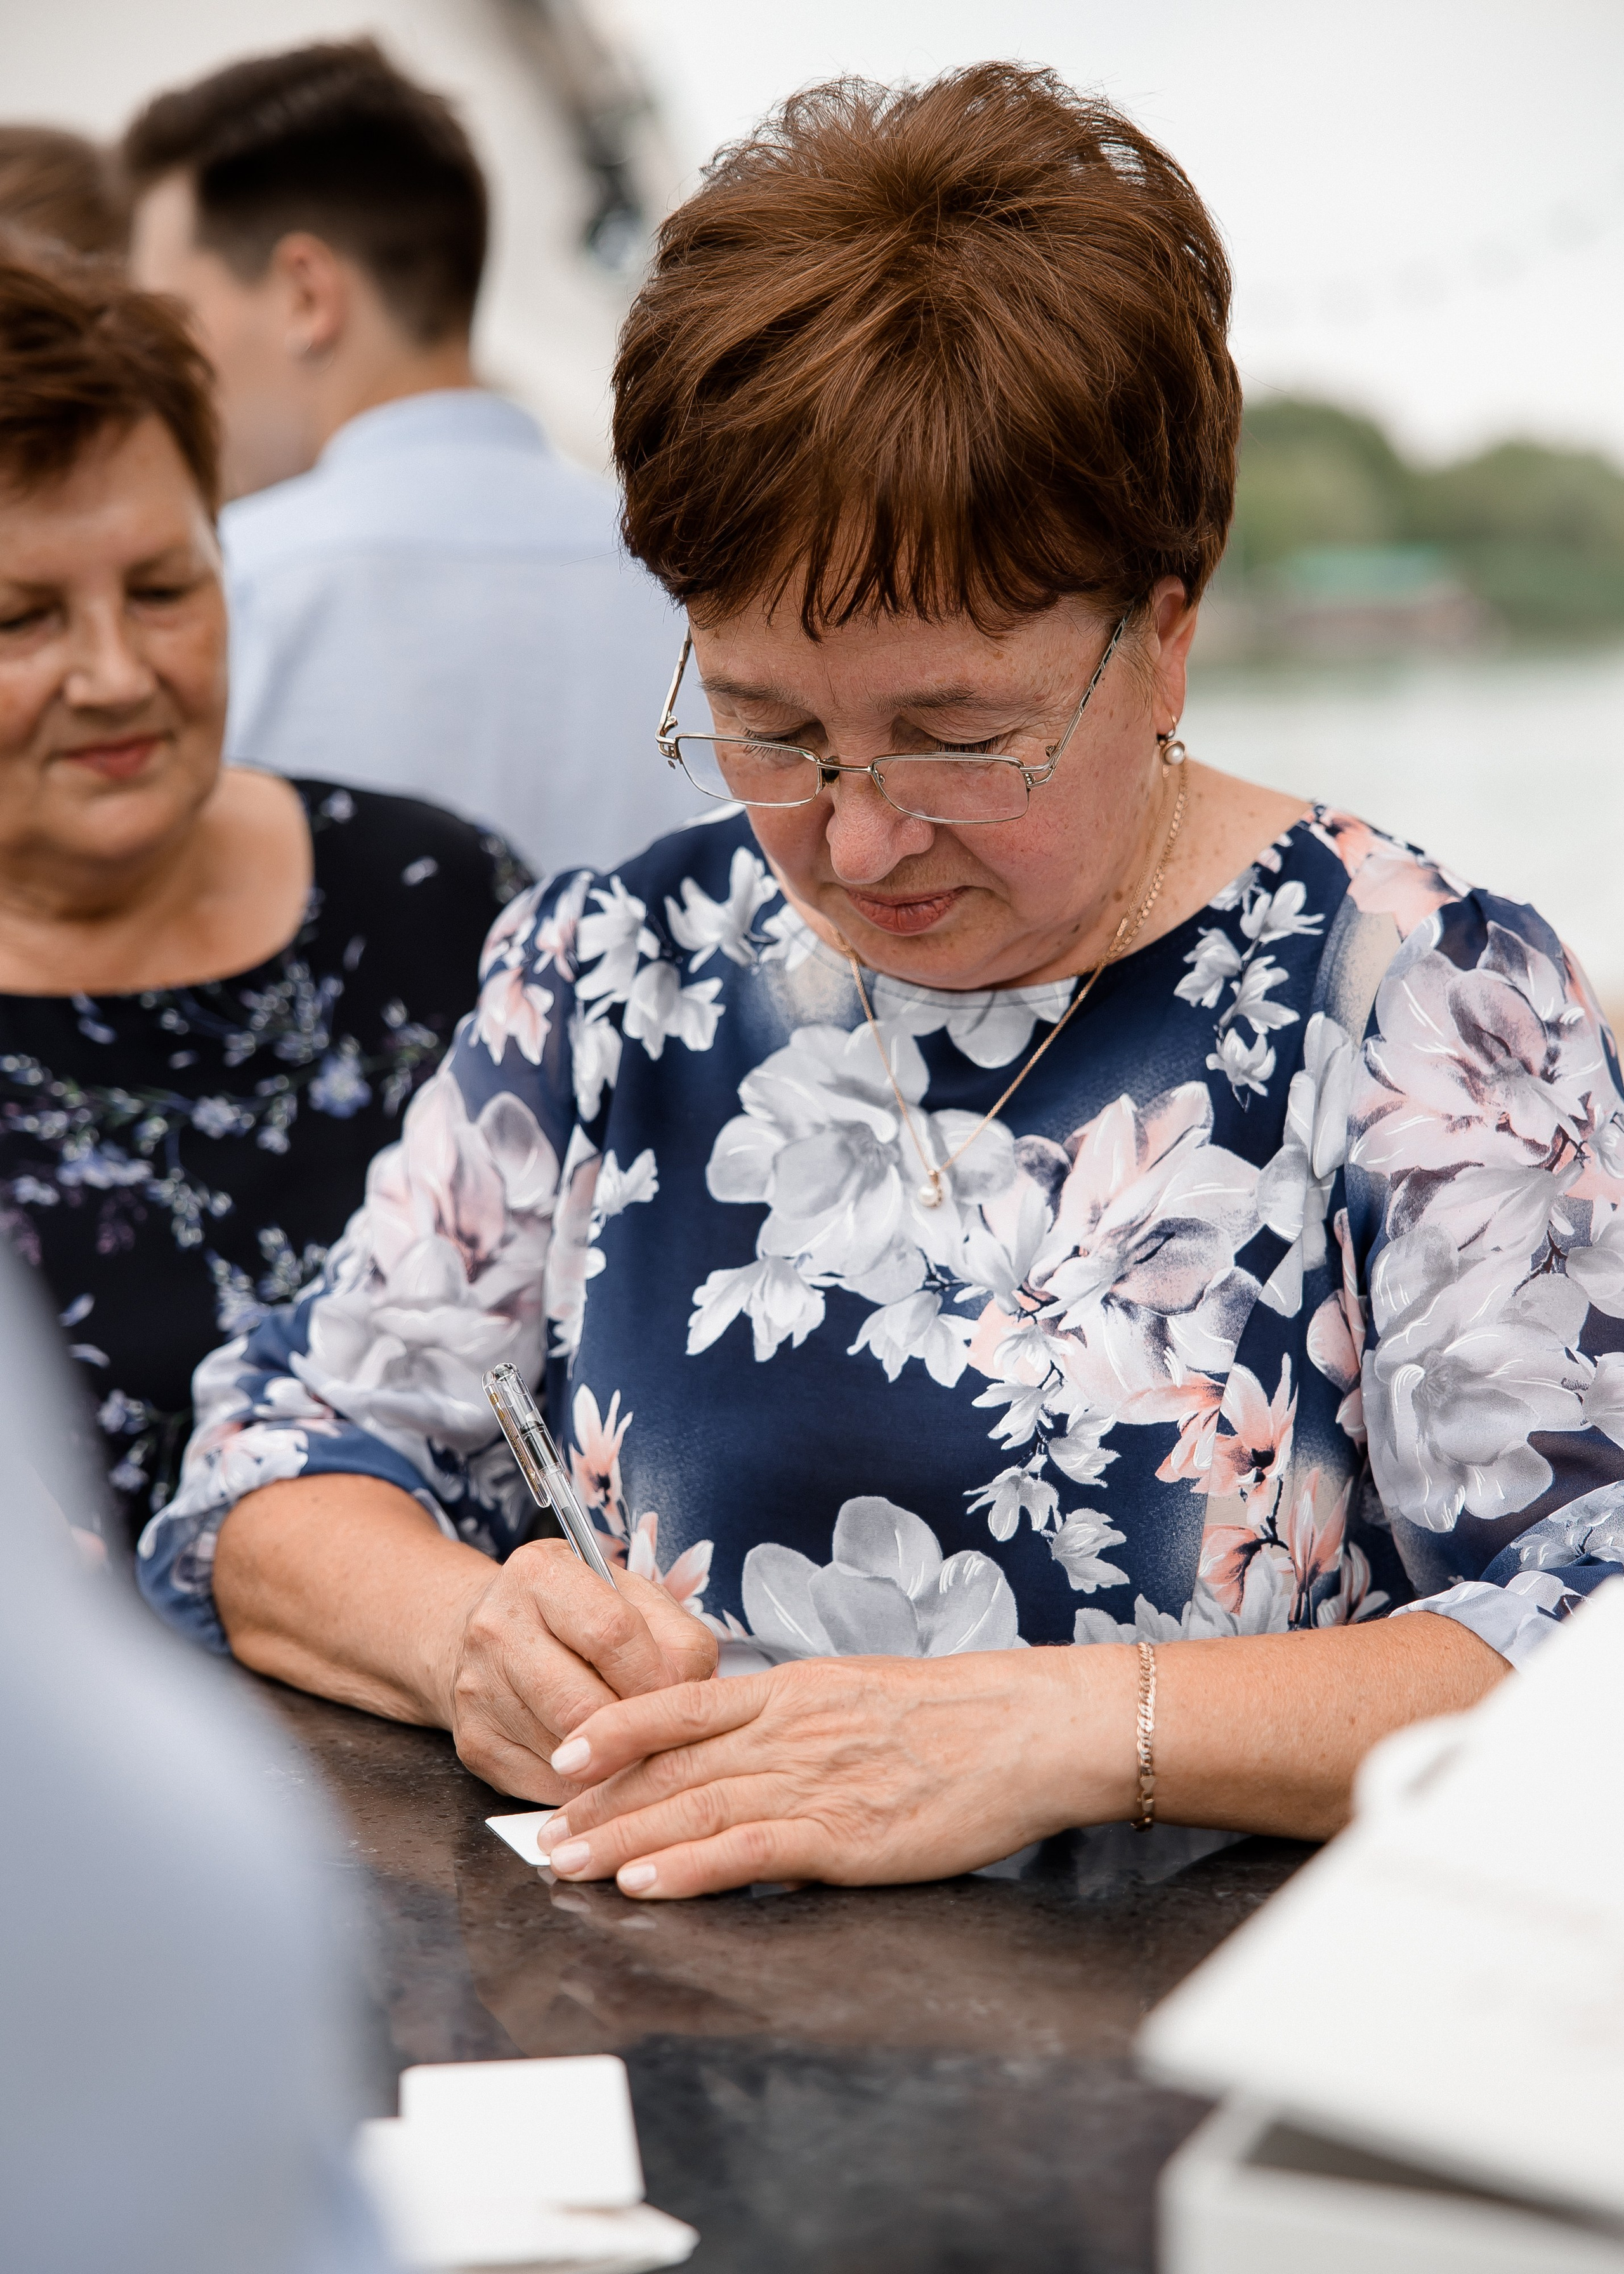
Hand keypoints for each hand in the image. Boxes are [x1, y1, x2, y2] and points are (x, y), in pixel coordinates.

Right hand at [441, 1540, 717, 1802]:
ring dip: (615, 1763)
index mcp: (541, 1574)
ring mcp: (478, 1689)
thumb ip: (673, 1636)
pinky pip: (546, 1785)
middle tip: (663, 1735)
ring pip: (567, 1754)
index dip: (658, 1678)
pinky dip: (586, 1787)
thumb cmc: (578, 1616)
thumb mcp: (631, 1598)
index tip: (680, 1697)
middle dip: (637, 1730)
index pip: (613, 1633)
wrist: (491, 1635)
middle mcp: (497, 1627)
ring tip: (637, 1749)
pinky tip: (601, 1765)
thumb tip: (690, 1699)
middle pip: (585, 1705)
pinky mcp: (475, 1743)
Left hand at [540, 1645, 1138, 1897]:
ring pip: (695, 1805)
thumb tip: (751, 1739)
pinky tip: (645, 1881)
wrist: (1029, 1728)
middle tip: (539, 1830)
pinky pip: (748, 1850)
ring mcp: (813, 1781)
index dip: (615, 1728)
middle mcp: (789, 1730)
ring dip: (621, 1835)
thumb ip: (800, 1718)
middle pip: (672, 1763)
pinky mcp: (843, 1834)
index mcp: (793, 1690)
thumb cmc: (959, 1717)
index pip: (680, 1703)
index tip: (564, 1751)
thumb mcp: (862, 1694)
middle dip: (599, 1798)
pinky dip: (689, 1866)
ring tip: (566, 1861)